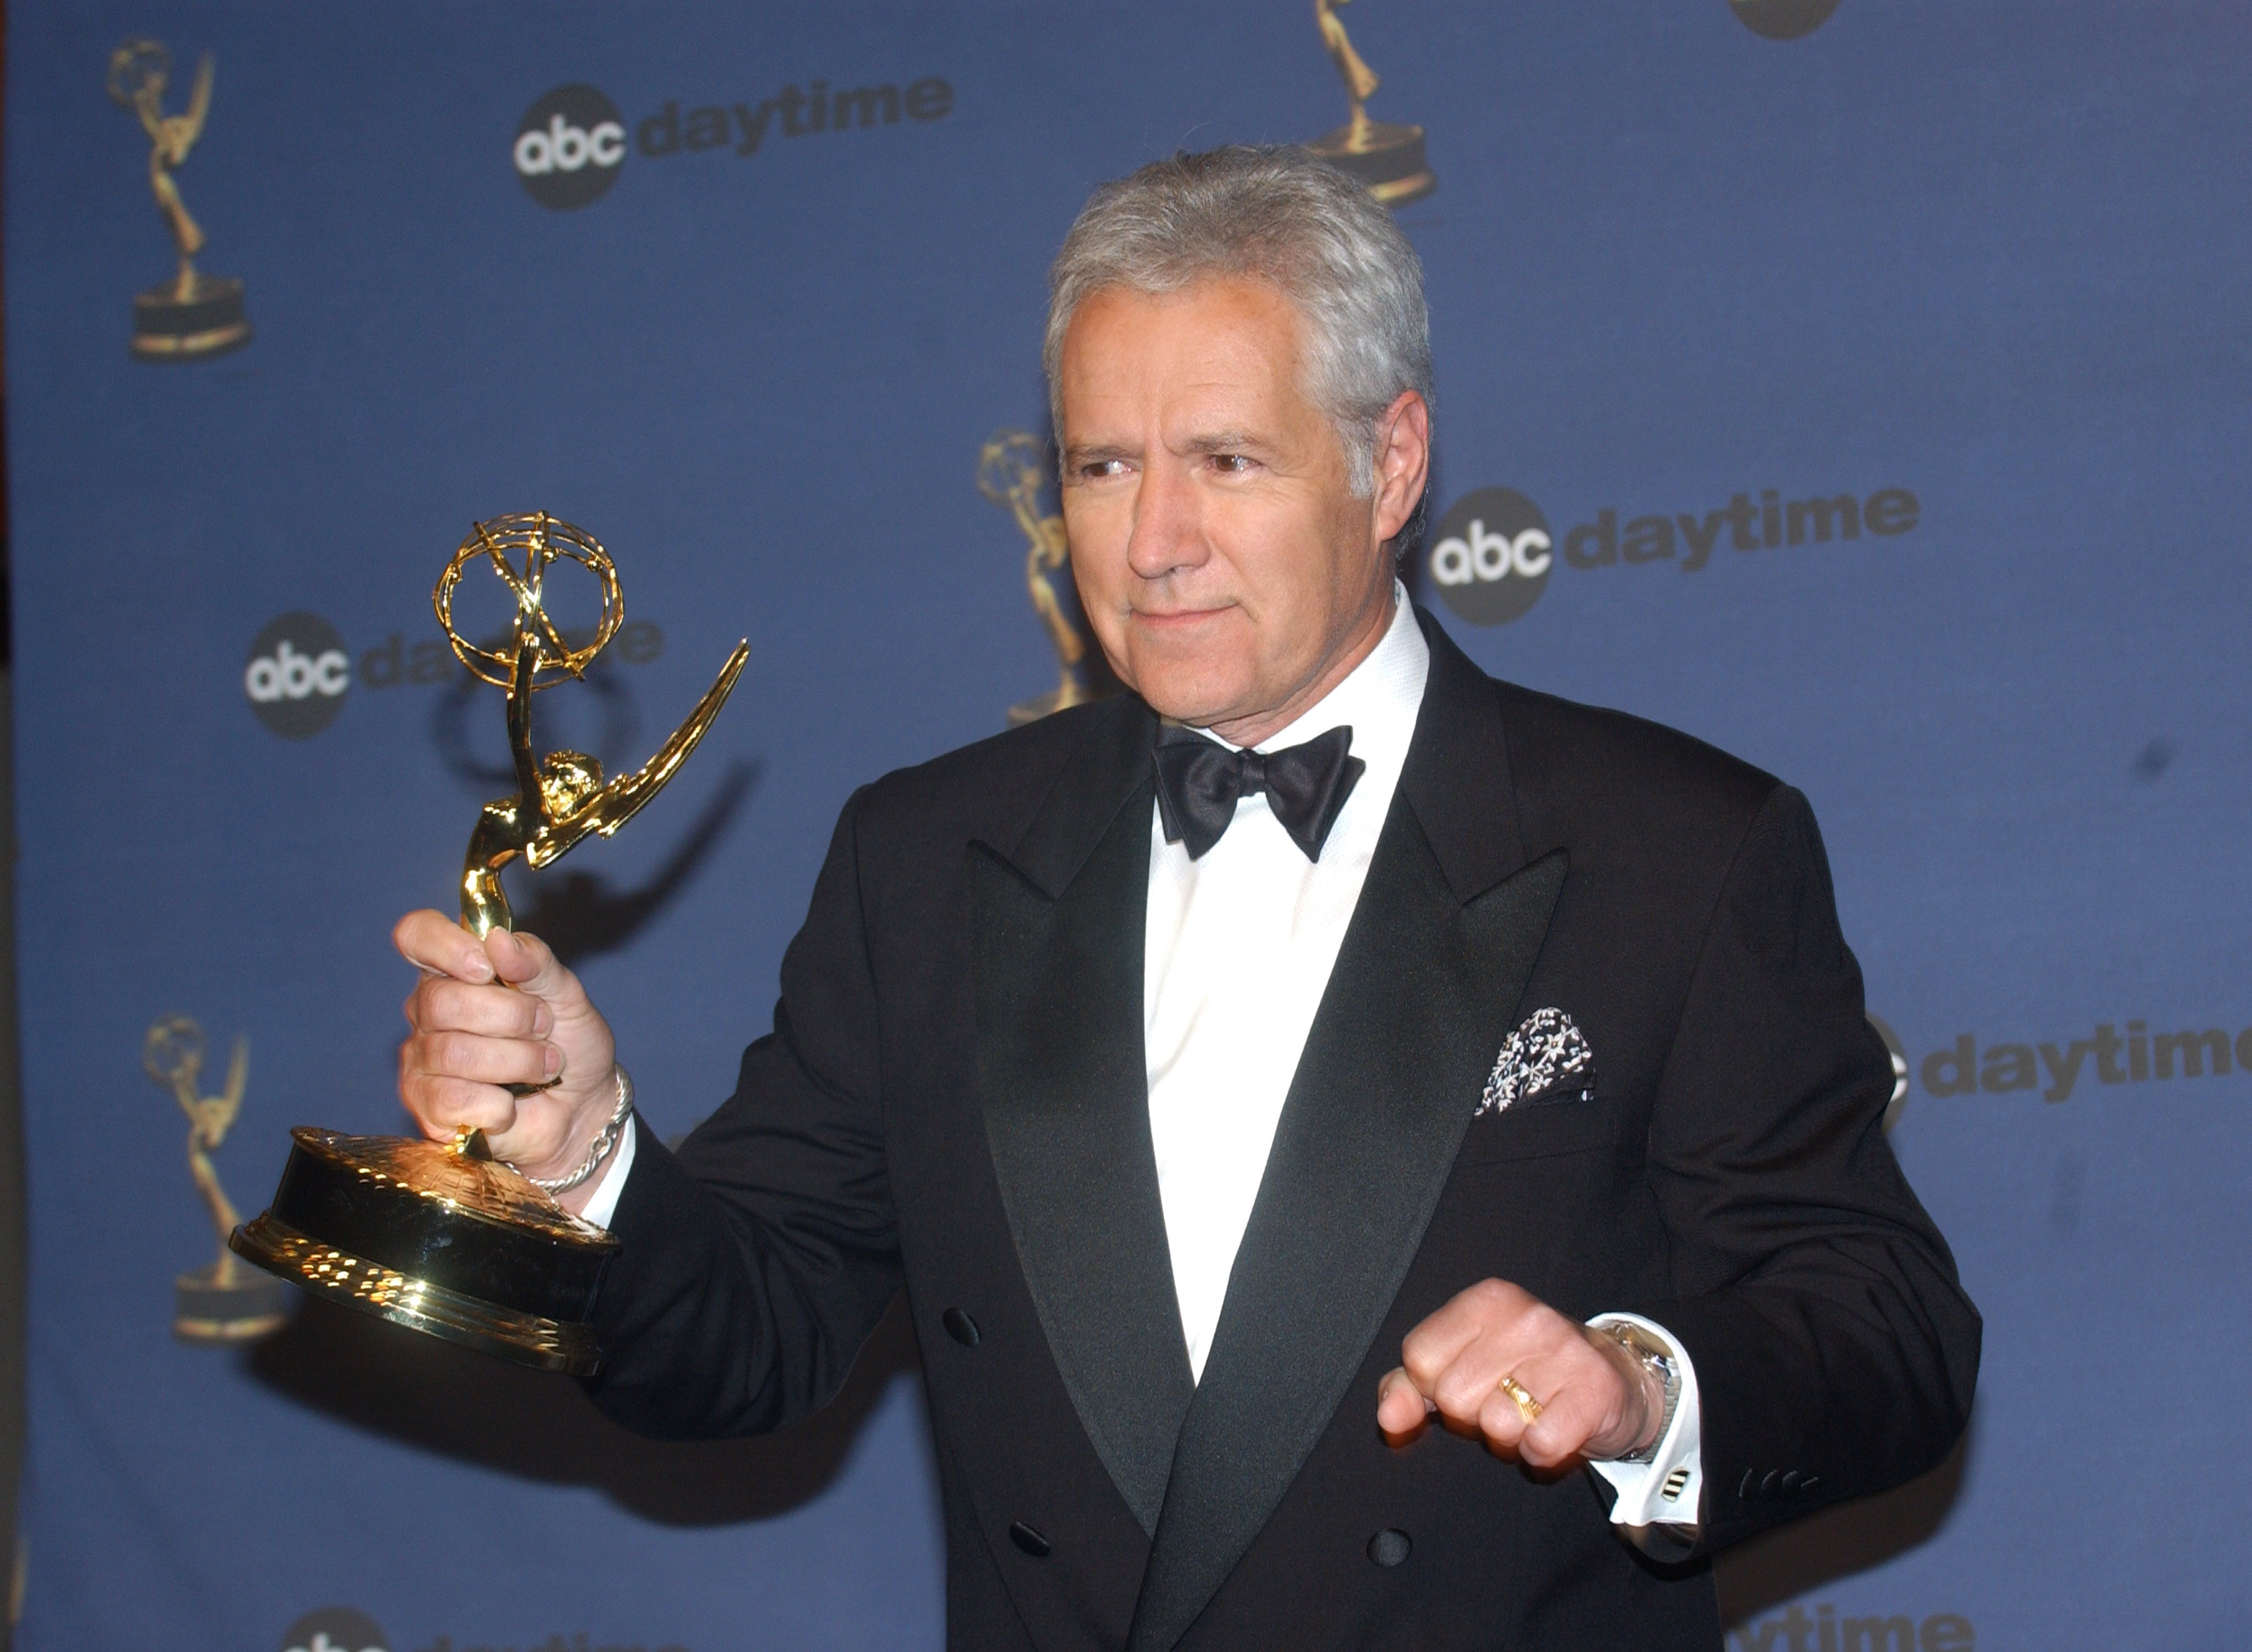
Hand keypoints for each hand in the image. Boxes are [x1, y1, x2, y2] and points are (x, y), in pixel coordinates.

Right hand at [394, 909, 618, 1211]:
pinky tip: (513, 1103)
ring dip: (517, 1060)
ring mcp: (423, 1060)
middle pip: (440, 1001)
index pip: (417, 936)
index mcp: (455, 970)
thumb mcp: (566, 993)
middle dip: (510, 1015)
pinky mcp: (429, 1108)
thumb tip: (498, 941)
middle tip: (545, 1027)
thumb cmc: (568, 1041)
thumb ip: (535, 962)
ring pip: (452, 1052)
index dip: (444, 945)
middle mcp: (428, 1011)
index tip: (486, 966)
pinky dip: (498, 1103)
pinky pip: (451, 1099)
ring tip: (546, 1066)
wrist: (583, 1106)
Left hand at [1375, 1279, 1663, 1467]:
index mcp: (1486, 1300)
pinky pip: (1540, 1445)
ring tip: (1531, 1413)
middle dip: (1473, 1415)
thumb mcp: (1460, 1365)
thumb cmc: (1524, 1372)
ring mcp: (1564, 1350)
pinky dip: (1542, 1451)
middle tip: (1506, 1401)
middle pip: (1453, 1396)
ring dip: (1509, 1436)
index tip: (1468, 1382)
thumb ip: (1408, 1386)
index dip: (1435, 1387)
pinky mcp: (1595, 1390)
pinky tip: (1555, 1429)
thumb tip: (1389, 1420)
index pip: (1419, 1358)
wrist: (1613, 1381)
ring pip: (1496, 1424)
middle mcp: (1526, 1317)